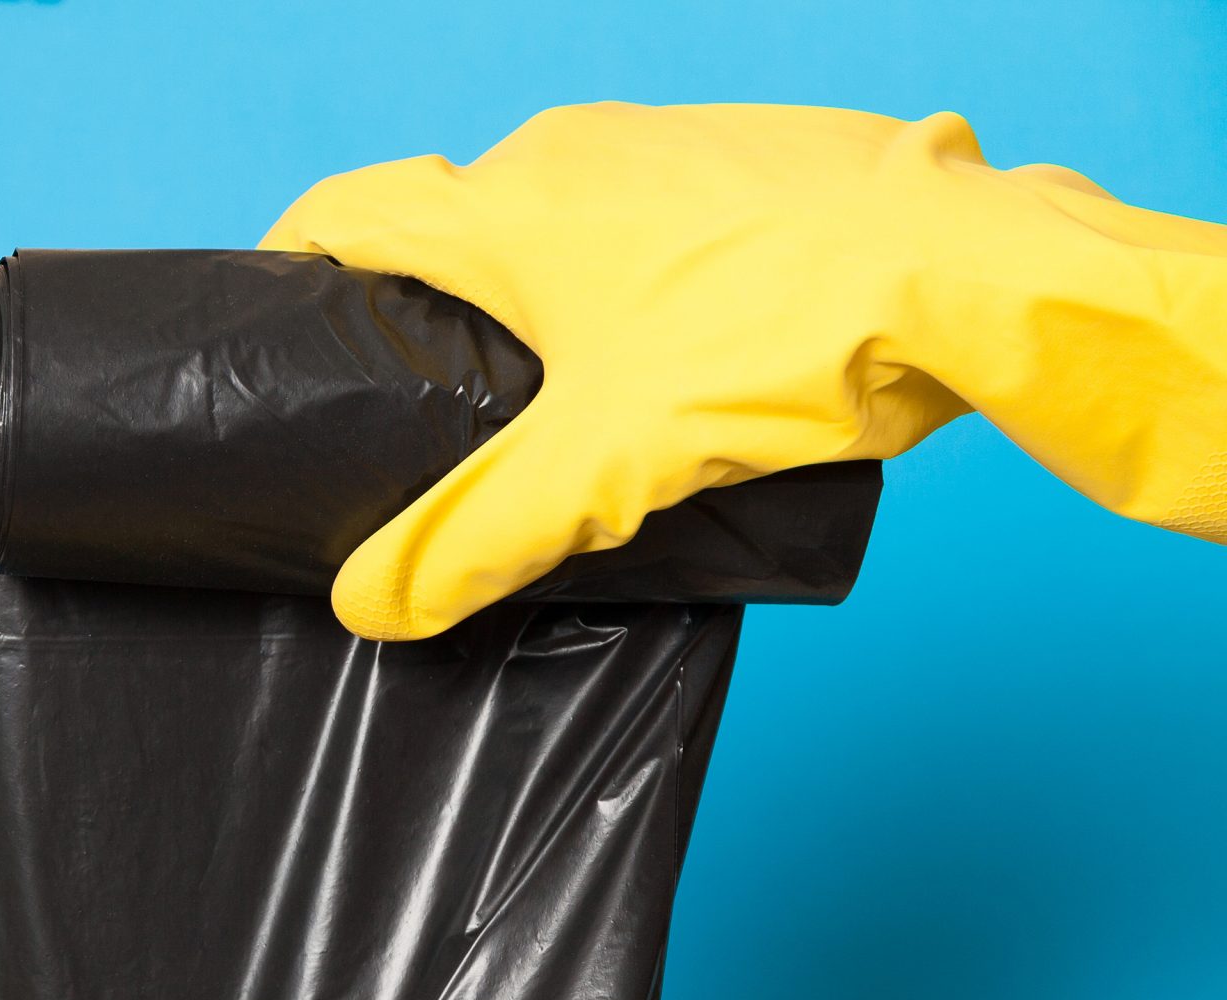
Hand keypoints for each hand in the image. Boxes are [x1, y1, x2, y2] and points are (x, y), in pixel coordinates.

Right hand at [269, 103, 1226, 638]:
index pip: (345, 211)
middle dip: (424, 309)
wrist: (971, 273)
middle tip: (426, 411)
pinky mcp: (745, 162)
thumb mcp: (604, 470)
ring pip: (552, 219)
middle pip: (447, 224)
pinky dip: (628, 276)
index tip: (276, 326)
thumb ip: (474, 541)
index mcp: (505, 209)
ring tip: (558, 400)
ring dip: (537, 296)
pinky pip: (644, 215)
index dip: (291, 264)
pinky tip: (671, 355)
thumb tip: (371, 606)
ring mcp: (663, 145)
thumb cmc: (778, 340)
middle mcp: (569, 153)